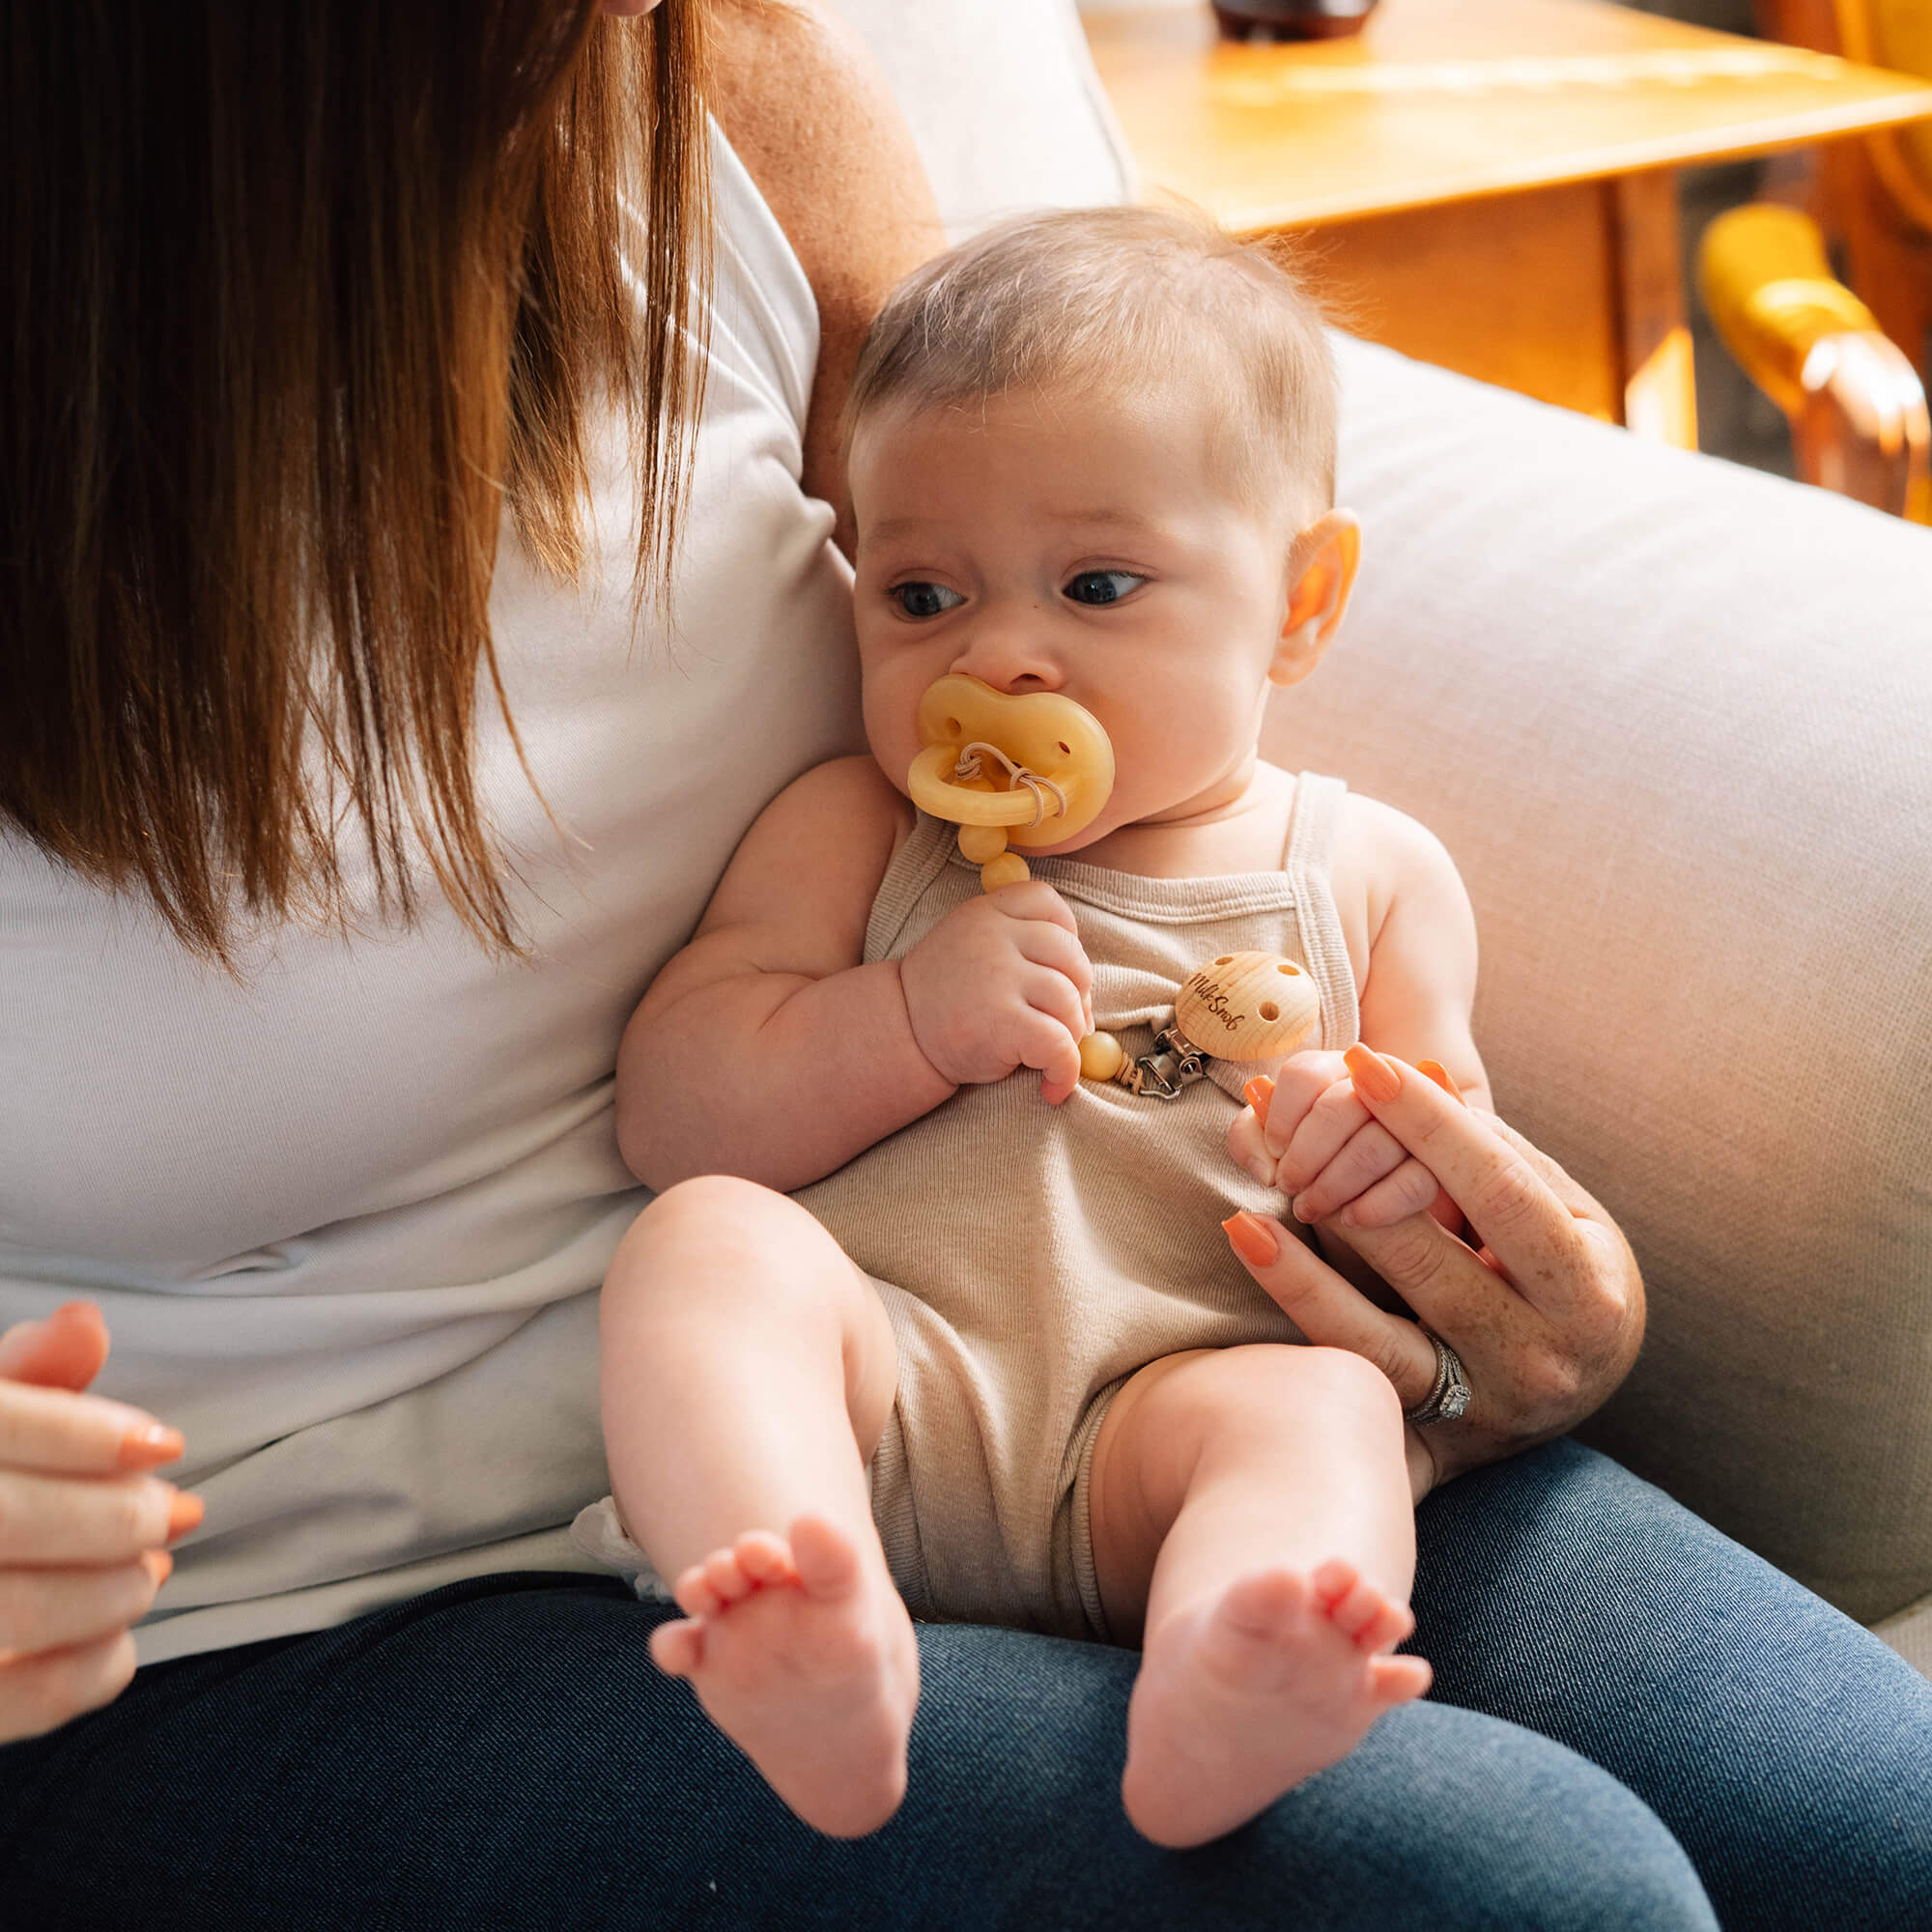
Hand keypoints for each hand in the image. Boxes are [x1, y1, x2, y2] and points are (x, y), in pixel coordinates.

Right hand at [0, 1303, 199, 1743]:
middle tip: (176, 1512)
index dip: (81, 1434)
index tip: (167, 1444)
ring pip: (14, 1612)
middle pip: (6, 1518)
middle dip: (113, 1518)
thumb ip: (34, 1375)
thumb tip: (85, 1319)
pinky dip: (87, 1670)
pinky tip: (117, 1637)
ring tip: (147, 1571)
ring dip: (110, 1592)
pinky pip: (12, 1706)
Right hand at [900, 881, 1093, 1104]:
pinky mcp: (1002, 1022)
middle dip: (1079, 994)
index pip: (1048, 904)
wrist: (898, 1037)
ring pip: (1070, 1002)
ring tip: (1049, 1054)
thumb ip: (1017, 942)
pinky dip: (1066, 1071)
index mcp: (986, 911)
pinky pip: (1060, 1045)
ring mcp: (997, 977)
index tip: (1058, 971)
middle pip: (1071, 958)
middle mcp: (993, 937)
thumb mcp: (971, 945)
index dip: (1069, 938)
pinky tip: (1052, 1087)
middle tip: (1063, 1023)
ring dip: (1071, 1035)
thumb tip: (1086, 987)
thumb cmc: (946, 998)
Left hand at [1224, 1049, 1643, 1486]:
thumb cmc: (1565, 1275)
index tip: (1366, 1063)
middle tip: (1292, 1122)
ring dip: (1306, 1271)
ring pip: (1377, 1339)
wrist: (1574, 1393)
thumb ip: (1498, 1155)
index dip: (1429, 1124)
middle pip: (1431, 1267)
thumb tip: (1419, 1078)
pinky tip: (1251, 1249)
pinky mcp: (1424, 1442)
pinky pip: (1349, 1379)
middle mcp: (1537, 1360)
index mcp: (1587, 1293)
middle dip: (1355, 1182)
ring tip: (1251, 1206)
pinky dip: (1297, 1314)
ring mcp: (1477, 1411)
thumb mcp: (1565, 1215)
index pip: (1498, 1192)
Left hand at [1246, 1049, 1458, 1231]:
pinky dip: (1379, 1204)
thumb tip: (1267, 1165)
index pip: (1306, 1073)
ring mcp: (1416, 1123)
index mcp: (1337, 1071)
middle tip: (1288, 1186)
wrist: (1368, 1201)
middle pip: (1341, 1104)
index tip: (1274, 1149)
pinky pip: (1417, 1181)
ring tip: (1310, 1209)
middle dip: (1306, 1153)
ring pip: (1376, 1143)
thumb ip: (1254, 1142)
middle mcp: (1381, 1086)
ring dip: (1334, 1183)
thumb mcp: (1277, 1149)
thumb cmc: (1313, 1166)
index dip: (1282, 1113)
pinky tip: (1352, 1219)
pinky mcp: (1441, 1166)